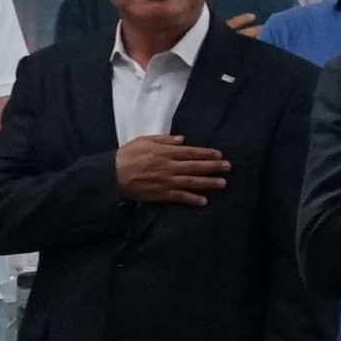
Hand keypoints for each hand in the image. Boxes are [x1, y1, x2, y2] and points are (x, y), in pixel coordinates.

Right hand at [111, 133, 230, 206]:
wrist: (113, 174)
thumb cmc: (127, 155)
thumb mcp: (144, 140)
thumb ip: (164, 139)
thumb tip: (182, 139)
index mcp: (166, 152)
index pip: (191, 152)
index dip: (206, 153)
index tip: (219, 154)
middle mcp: (170, 167)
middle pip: (196, 166)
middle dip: (213, 166)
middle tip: (228, 167)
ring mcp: (167, 181)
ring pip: (192, 181)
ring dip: (208, 182)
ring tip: (223, 183)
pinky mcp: (162, 194)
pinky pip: (180, 197)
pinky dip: (192, 199)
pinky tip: (204, 201)